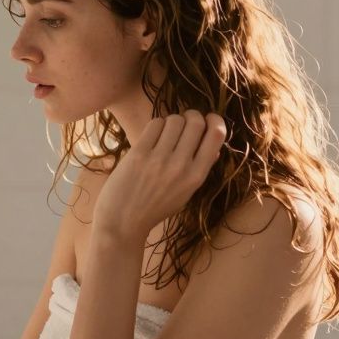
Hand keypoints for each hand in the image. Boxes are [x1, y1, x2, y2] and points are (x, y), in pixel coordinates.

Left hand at [93, 110, 226, 240]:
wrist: (122, 223)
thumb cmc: (154, 209)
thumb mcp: (184, 194)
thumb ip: (199, 170)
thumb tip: (215, 149)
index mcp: (197, 176)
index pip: (216, 135)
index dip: (214, 120)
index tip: (208, 120)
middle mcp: (181, 165)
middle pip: (195, 122)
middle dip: (192, 116)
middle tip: (184, 122)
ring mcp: (159, 159)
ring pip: (174, 120)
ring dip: (172, 120)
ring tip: (166, 132)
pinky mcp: (139, 154)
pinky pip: (154, 124)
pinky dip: (156, 125)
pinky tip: (152, 136)